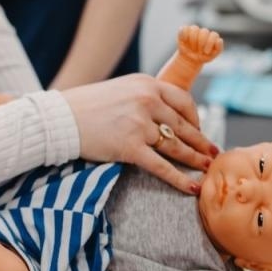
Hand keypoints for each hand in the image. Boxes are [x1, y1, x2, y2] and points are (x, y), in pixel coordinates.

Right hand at [58, 73, 216, 192]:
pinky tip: (191, 186)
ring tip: (206, 168)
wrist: (59, 119)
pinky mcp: (131, 147)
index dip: (195, 117)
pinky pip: (161, 166)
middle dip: (201, 142)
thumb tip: (163, 113)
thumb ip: (142, 97)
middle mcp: (147, 101)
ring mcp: (140, 124)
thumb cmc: (85, 106)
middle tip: (212, 153)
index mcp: (146, 84)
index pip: (183, 100)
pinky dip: (179, 178)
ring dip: (194, 159)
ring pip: (177, 146)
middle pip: (184, 125)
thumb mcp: (119, 90)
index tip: (198, 129)